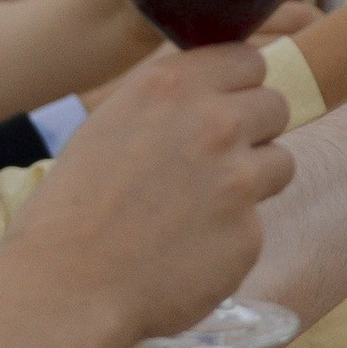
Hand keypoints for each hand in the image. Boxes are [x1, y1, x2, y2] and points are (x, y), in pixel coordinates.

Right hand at [11, 45, 292, 341]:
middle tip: (213, 163)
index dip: (238, 86)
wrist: (66, 287)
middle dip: (253, 131)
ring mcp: (238, 178)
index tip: (221, 108)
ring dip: (252, 181)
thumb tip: (218, 94)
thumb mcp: (111, 124)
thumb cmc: (74, 208)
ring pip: (280, 161)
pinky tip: (188, 250)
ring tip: (200, 207)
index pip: (249, 59)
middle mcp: (213, 122)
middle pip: (275, 105)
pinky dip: (232, 236)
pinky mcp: (250, 233)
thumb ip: (169, 103)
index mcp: (172, 86)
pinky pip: (258, 222)